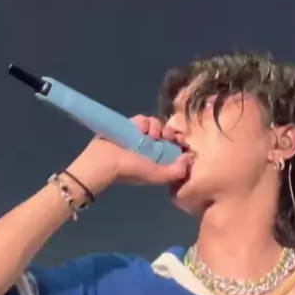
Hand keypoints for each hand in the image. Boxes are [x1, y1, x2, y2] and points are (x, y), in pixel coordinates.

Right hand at [66, 116, 191, 194]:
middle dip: (169, 133)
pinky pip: (142, 119)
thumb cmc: (131, 170)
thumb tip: (188, 158)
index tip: (181, 141)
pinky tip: (139, 129)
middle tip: (167, 135)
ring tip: (149, 134)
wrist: (105, 162)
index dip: (179, 143)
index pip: (174, 148)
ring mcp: (139, 137)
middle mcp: (150, 149)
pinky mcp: (130, 127)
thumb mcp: (157, 175)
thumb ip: (176, 171)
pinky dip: (143, 122)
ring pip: (156, 124)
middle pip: (167, 134)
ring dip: (155, 127)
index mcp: (157, 161)